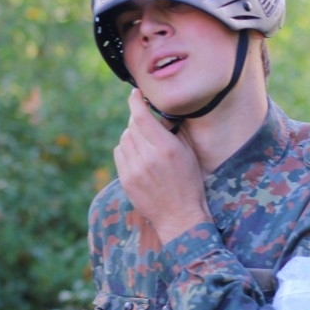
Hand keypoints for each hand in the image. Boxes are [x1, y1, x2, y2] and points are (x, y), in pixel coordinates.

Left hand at [113, 89, 211, 243]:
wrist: (180, 216)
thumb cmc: (189, 183)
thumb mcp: (189, 153)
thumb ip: (174, 131)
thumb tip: (161, 112)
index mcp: (166, 148)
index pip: (141, 116)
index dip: (135, 101)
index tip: (135, 94)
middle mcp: (148, 157)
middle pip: (131, 125)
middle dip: (137, 119)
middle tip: (146, 120)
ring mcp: (134, 170)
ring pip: (124, 138)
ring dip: (132, 134)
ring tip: (145, 141)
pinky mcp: (126, 180)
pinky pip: (119, 153)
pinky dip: (126, 148)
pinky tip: (137, 153)